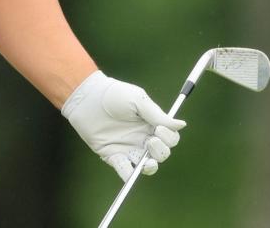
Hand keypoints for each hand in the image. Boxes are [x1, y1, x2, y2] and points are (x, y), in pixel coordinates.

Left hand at [61, 70, 184, 181]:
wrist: (87, 96)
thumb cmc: (114, 94)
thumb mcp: (138, 100)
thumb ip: (158, 115)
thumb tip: (182, 125)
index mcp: (151, 125)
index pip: (169, 139)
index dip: (169, 138)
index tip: (160, 129)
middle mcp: (142, 138)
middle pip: (161, 154)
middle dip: (161, 151)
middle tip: (151, 139)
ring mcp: (128, 148)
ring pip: (146, 166)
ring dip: (150, 167)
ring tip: (147, 161)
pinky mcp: (112, 154)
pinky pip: (123, 169)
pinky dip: (127, 174)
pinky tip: (130, 172)